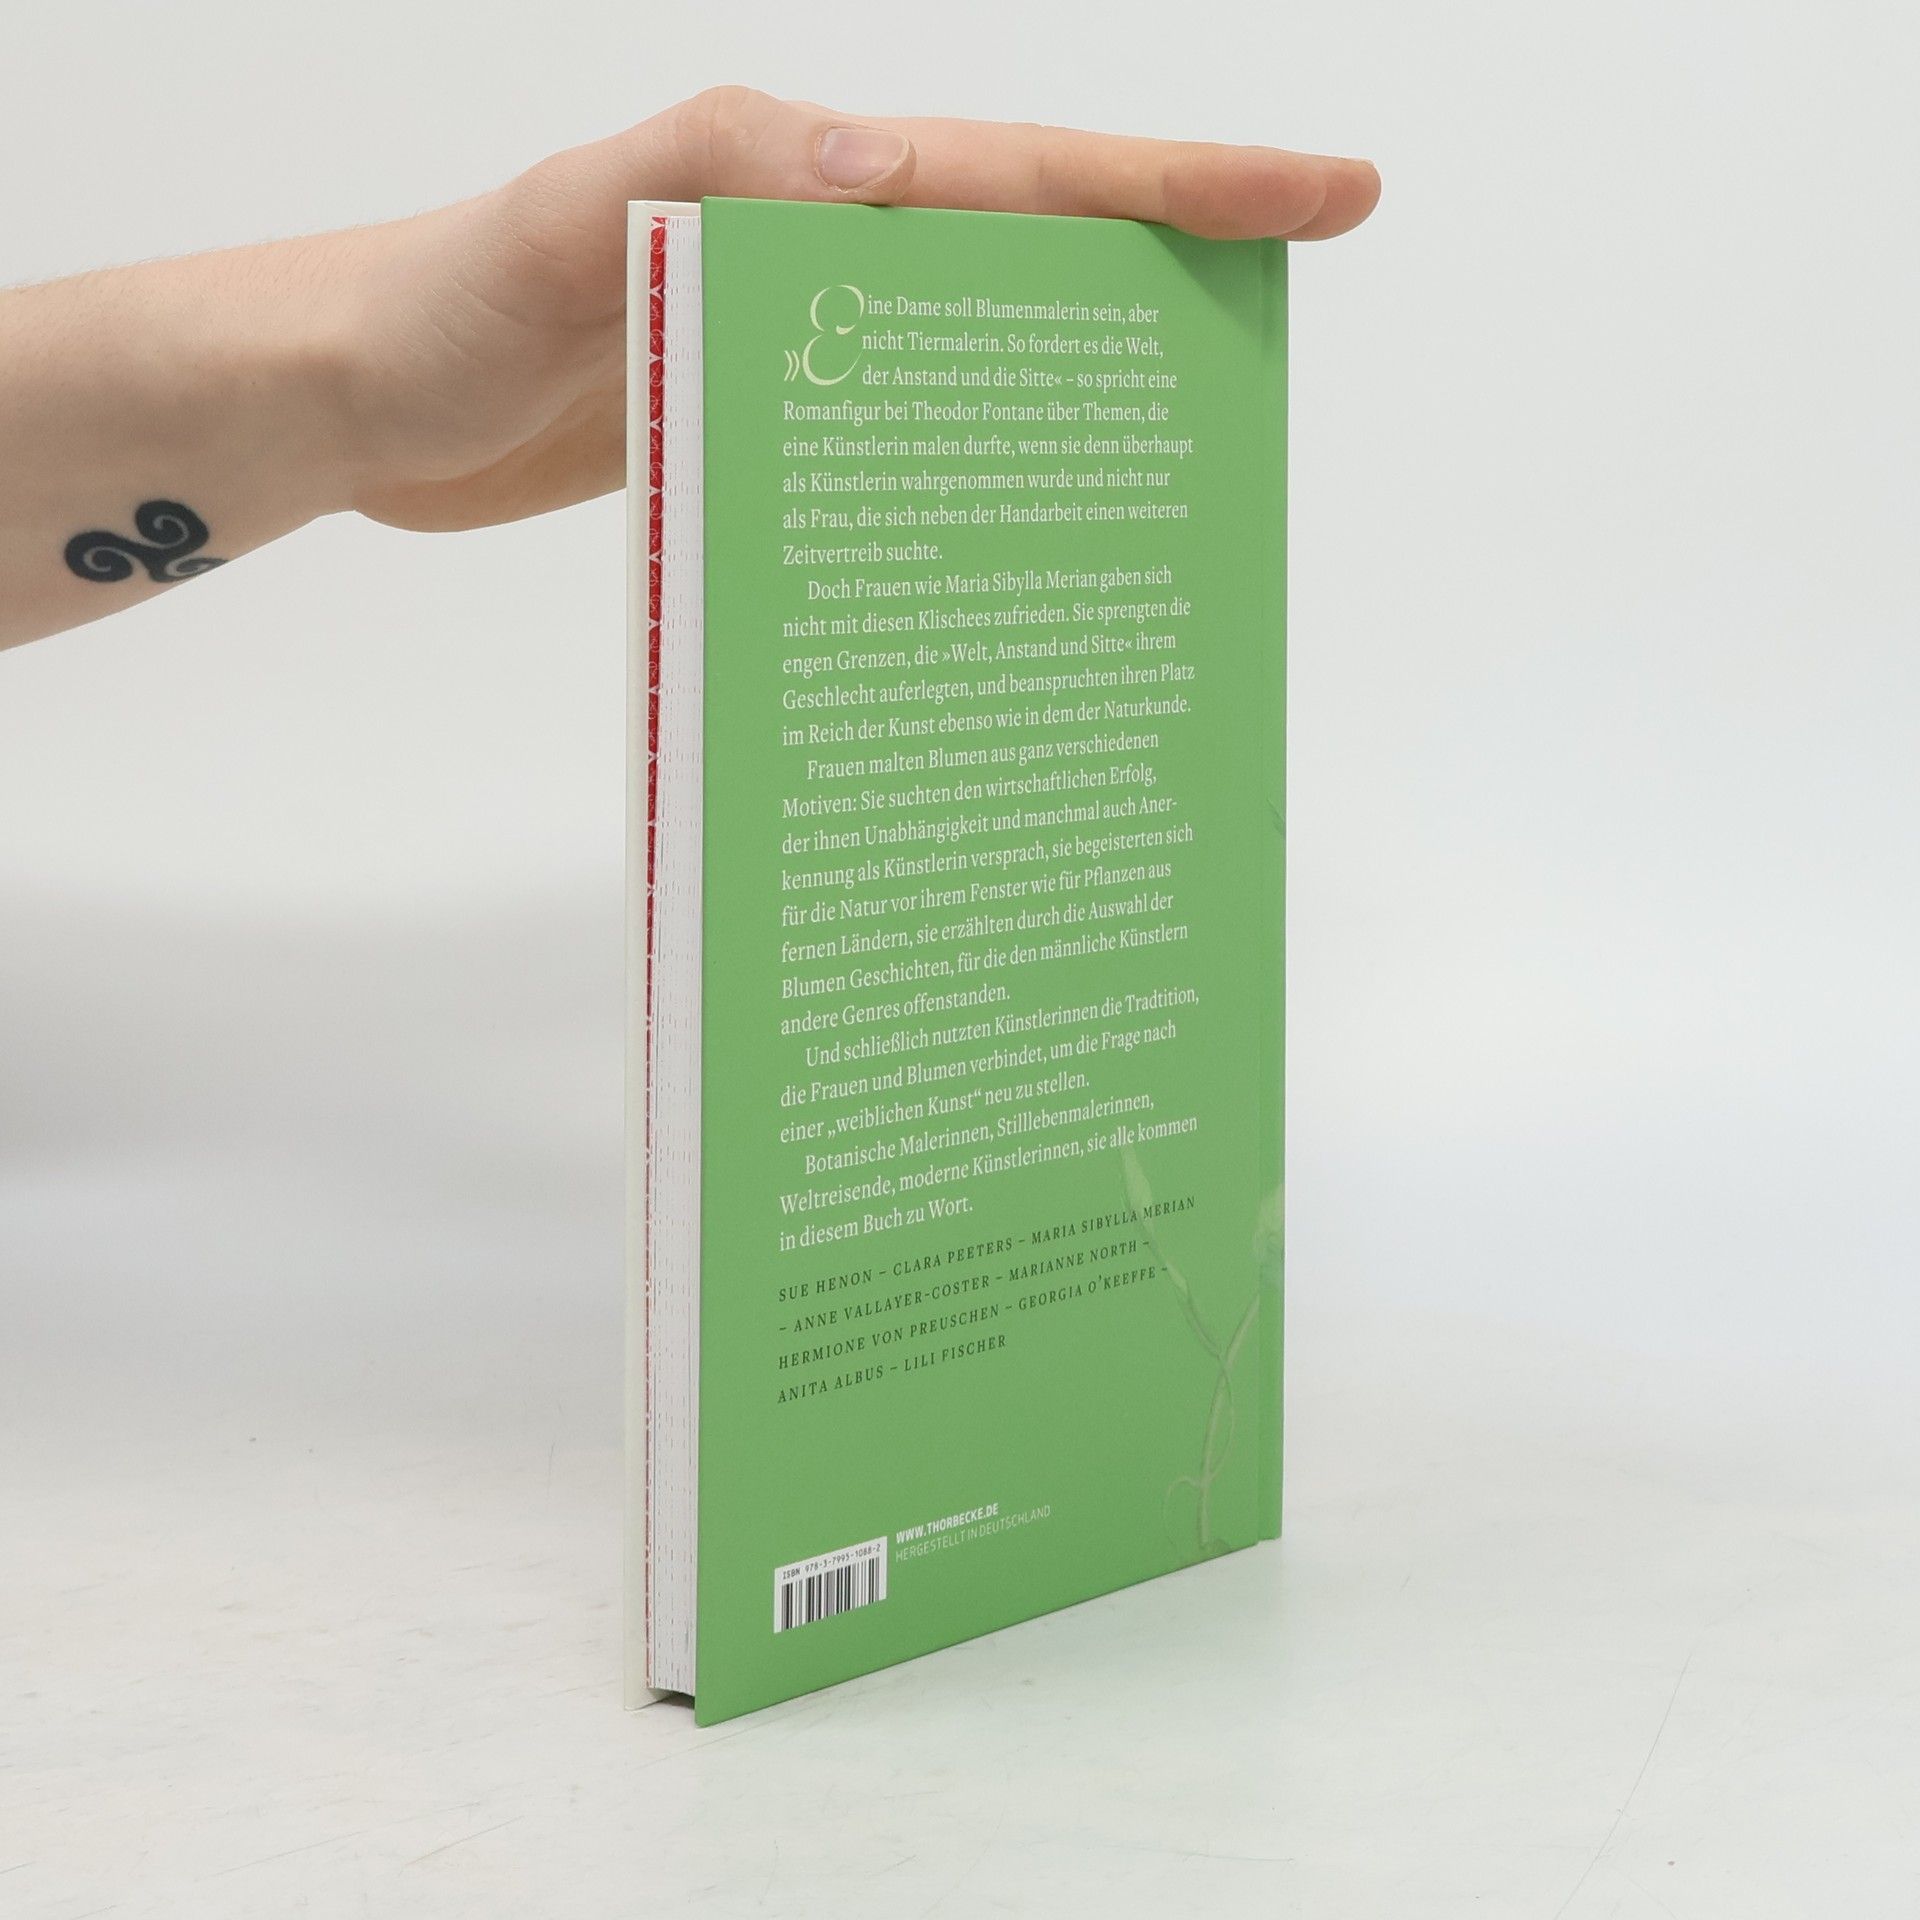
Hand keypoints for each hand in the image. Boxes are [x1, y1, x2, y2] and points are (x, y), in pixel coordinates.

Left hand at [328, 88, 1379, 532]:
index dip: (1183, 185)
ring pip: (976, 350)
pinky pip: (894, 429)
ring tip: (1181, 461)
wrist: (360, 401)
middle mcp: (823, 252)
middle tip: (1283, 336)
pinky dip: (962, 466)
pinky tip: (1005, 537)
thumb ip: (715, 171)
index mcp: (808, 185)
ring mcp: (798, 340)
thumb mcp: (565, 222)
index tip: (1320, 198)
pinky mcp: (761, 418)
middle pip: (1038, 256)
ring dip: (1076, 389)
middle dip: (1172, 280)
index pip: (1030, 174)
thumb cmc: (440, 303)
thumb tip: (899, 168)